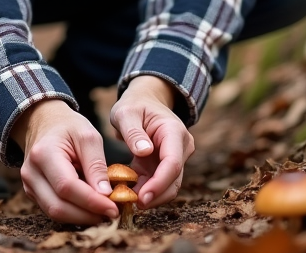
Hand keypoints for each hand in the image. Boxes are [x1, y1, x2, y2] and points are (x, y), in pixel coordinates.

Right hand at [11, 99, 117, 223]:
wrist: (44, 122)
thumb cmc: (68, 127)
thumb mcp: (88, 136)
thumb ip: (97, 165)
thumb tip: (106, 194)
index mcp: (43, 154)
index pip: (67, 186)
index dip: (91, 201)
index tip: (114, 207)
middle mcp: (31, 173)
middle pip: (58, 206)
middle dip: (88, 215)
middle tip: (112, 214)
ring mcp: (29, 185)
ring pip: (54, 213)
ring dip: (81, 217)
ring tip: (103, 212)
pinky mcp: (33, 193)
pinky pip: (53, 210)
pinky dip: (74, 213)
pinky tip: (90, 208)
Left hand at [108, 75, 194, 209]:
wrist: (145, 101)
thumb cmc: (135, 104)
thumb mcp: (126, 112)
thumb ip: (133, 131)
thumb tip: (144, 151)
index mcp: (174, 132)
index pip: (172, 164)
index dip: (159, 184)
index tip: (141, 198)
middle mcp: (181, 147)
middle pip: (173, 180)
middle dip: (154, 195)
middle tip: (129, 205)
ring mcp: (175, 158)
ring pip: (168, 186)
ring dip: (149, 196)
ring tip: (125, 201)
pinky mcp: (163, 166)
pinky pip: (157, 183)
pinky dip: (143, 191)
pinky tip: (125, 194)